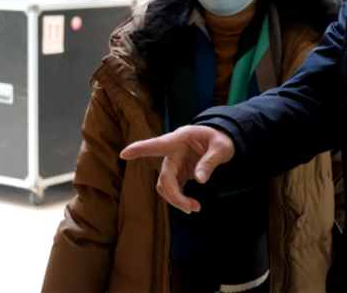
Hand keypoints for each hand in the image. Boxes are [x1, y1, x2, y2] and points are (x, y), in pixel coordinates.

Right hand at [120, 125, 235, 212]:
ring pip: (165, 186)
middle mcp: (172, 153)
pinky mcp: (178, 173)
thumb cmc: (220, 138)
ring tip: (195, 208)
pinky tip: (191, 204)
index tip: (124, 154)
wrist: (221, 140)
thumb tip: (200, 180)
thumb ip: (211, 160)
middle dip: (174, 195)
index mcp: (179, 140)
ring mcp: (173, 164)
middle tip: (191, 208)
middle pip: (164, 177)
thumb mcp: (222, 146)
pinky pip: (172, 189)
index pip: (156, 145)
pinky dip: (179, 199)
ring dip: (176, 200)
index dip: (140, 149)